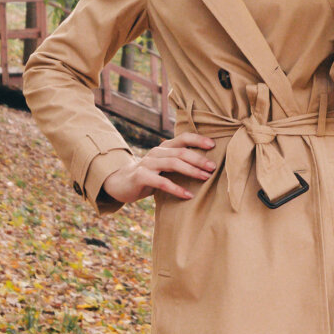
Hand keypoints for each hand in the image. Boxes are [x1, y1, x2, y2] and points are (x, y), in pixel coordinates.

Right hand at [101, 133, 216, 203]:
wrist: (120, 183)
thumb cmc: (149, 175)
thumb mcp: (163, 165)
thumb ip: (178, 161)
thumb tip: (207, 164)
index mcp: (164, 147)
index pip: (183, 137)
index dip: (198, 139)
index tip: (214, 145)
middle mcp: (157, 152)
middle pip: (181, 151)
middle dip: (199, 159)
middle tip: (213, 167)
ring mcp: (148, 163)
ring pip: (173, 163)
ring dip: (191, 171)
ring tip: (205, 177)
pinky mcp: (141, 176)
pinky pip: (162, 182)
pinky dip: (176, 188)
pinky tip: (188, 195)